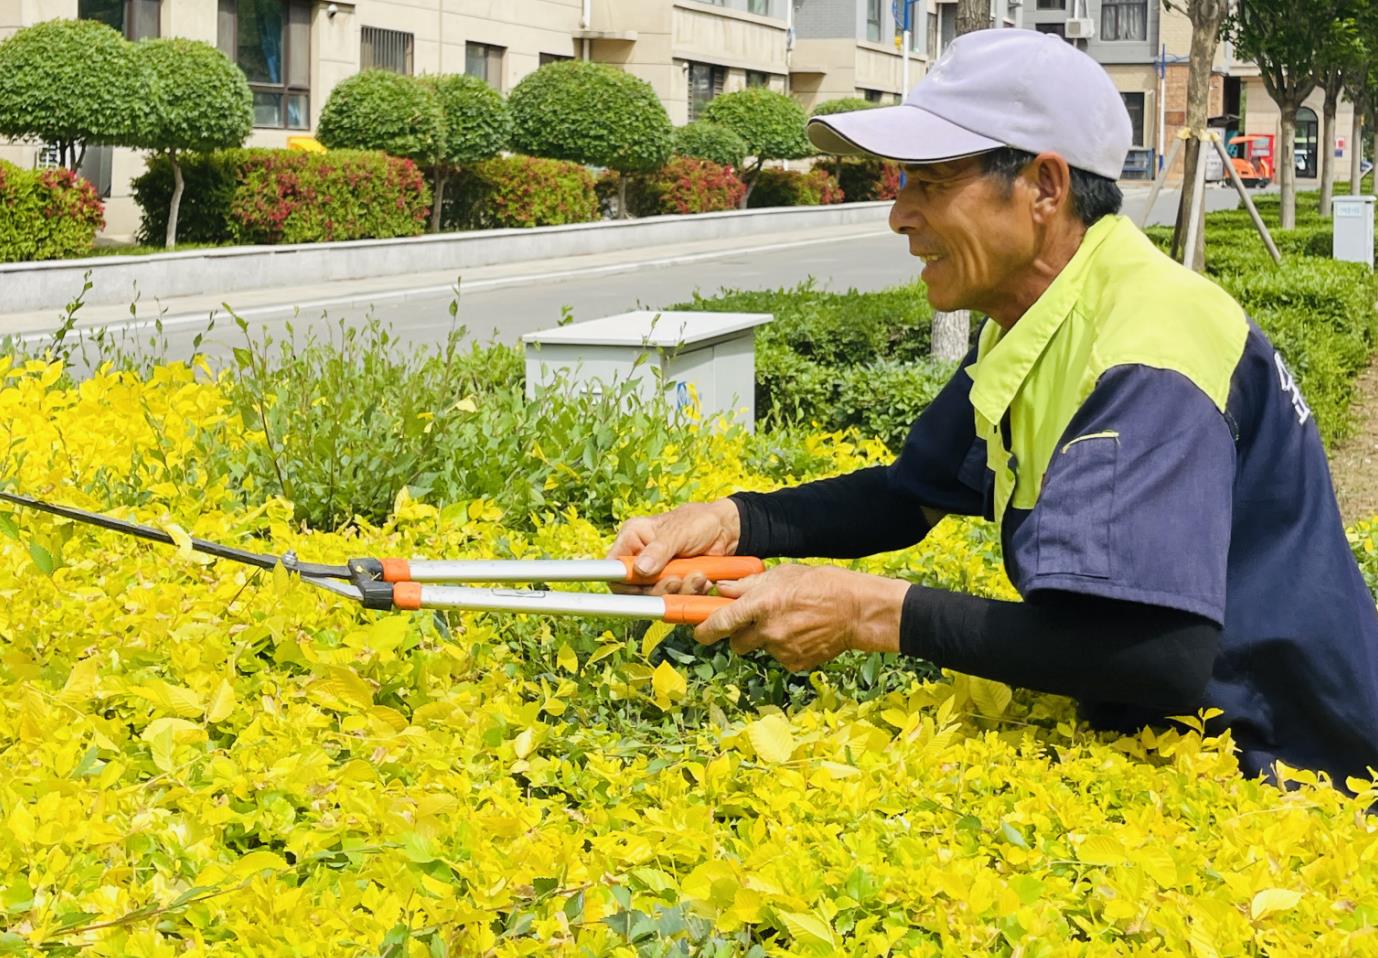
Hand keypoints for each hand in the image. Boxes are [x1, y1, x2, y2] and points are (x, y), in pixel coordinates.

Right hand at [606, 499, 741, 594]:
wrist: (728, 531)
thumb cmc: (700, 522)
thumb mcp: (678, 532)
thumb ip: (659, 550)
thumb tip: (641, 569)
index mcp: (633, 538)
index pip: (613, 566)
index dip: (622, 581)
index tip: (641, 585)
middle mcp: (641, 558)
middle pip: (634, 588)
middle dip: (657, 588)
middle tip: (676, 581)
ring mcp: (658, 574)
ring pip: (656, 597)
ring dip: (678, 591)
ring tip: (698, 576)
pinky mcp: (674, 586)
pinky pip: (675, 600)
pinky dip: (690, 594)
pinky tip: (703, 581)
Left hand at [694, 564, 907, 671]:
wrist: (856, 610)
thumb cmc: (820, 584)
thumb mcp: (781, 575)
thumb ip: (748, 586)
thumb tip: (722, 590)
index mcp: (761, 605)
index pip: (721, 623)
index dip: (705, 631)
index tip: (698, 633)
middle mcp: (768, 630)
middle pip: (737, 642)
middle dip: (739, 635)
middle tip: (754, 622)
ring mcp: (782, 650)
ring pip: (760, 649)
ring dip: (766, 639)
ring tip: (790, 621)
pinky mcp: (795, 663)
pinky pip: (780, 658)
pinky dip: (786, 648)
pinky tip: (802, 633)